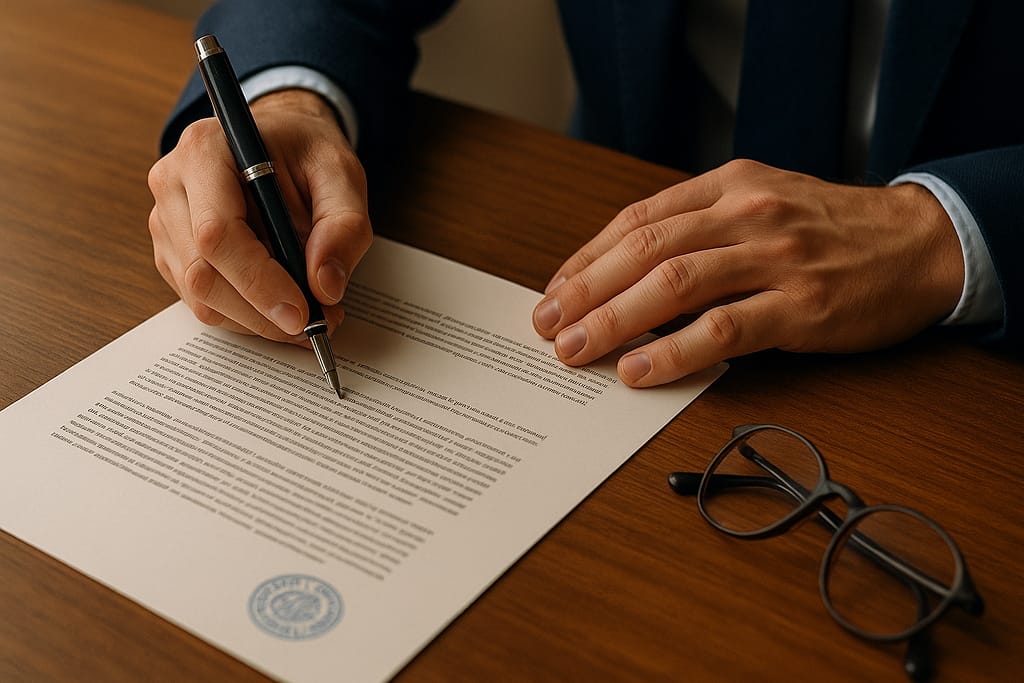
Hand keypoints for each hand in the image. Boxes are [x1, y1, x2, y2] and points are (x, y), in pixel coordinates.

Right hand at [147, 89, 371, 343]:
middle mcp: (172, 185)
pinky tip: (282, 307)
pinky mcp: (172, 252)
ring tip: (312, 315)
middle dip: (263, 312)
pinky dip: (247, 316)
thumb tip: (325, 287)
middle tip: (319, 323)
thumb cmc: (307, 151)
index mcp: (205, 152)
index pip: (217, 234)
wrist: (282, 139)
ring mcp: (166, 221)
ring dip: (258, 320)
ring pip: (200, 297)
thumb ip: (343, 226)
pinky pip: (202, 302)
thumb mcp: (342, 173)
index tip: (302, 313)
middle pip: (202, 273)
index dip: (259, 283)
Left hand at [532, 159, 963, 386]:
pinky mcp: (800, 306)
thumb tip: (628, 274)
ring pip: (673, 284)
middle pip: (644, 249)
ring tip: (575, 349)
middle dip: (585, 290)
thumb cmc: (831, 229)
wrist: (921, 243)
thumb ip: (701, 228)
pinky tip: (638, 371)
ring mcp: (774, 257)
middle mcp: (746, 213)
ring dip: (614, 320)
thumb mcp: (763, 202)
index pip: (638, 219)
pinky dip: (673, 352)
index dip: (587, 257)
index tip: (554, 290)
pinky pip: (723, 330)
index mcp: (729, 185)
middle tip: (546, 325)